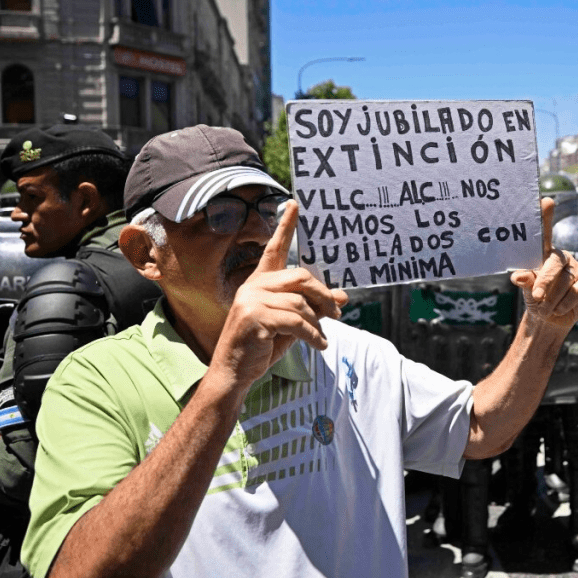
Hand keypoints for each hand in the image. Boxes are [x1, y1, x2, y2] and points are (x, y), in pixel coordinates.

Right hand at [213, 200, 348, 390]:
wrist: (235, 373)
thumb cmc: (262, 347)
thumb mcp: (292, 324)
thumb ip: (313, 307)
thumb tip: (342, 297)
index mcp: (260, 282)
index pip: (275, 249)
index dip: (285, 226)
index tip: (294, 204)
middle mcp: (254, 286)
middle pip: (301, 277)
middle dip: (323, 296)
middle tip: (337, 313)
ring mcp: (251, 300)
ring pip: (301, 303)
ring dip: (318, 323)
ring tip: (321, 339)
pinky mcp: (254, 317)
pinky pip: (296, 321)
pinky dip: (313, 335)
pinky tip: (319, 345)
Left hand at [510, 197, 577, 328]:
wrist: (551, 320)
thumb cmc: (536, 299)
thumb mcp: (527, 290)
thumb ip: (525, 281)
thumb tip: (518, 277)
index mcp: (544, 254)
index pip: (545, 233)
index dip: (546, 217)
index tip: (545, 201)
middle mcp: (562, 257)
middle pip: (554, 264)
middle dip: (544, 282)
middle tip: (536, 297)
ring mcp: (577, 267)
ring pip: (564, 282)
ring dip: (552, 300)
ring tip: (546, 309)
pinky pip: (577, 291)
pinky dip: (566, 304)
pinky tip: (561, 308)